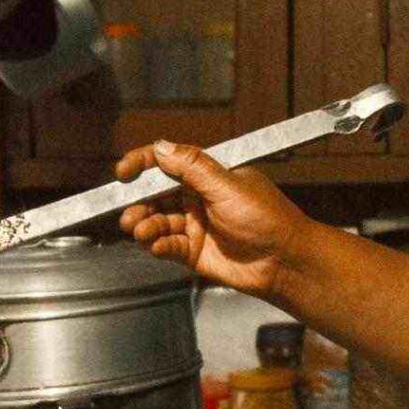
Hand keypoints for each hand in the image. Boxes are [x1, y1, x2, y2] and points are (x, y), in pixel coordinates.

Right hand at [116, 141, 314, 297]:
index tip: (123, 172)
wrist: (284, 261)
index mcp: (209, 176)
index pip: (169, 162)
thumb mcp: (229, 187)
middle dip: (138, 202)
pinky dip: (157, 245)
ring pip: (157, 221)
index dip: (143, 164)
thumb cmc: (268, 219)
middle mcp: (198, 198)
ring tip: (142, 230)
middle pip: (155, 194)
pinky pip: (166, 245)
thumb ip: (193, 168)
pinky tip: (157, 245)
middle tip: (130, 212)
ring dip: (144, 225)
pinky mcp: (193, 251)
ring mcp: (195, 225)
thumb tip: (162, 147)